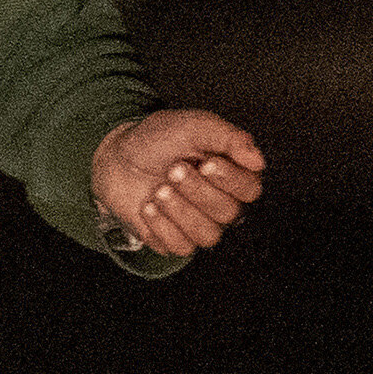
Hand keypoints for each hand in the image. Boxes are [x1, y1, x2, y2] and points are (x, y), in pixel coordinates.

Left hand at [91, 108, 265, 258]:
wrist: (115, 157)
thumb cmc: (156, 139)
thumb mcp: (193, 126)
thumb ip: (229, 138)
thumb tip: (257, 158)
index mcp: (230, 173)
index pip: (251, 190)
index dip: (229, 180)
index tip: (206, 162)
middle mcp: (219, 201)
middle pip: (228, 213)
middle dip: (196, 190)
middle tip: (173, 169)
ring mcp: (197, 223)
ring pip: (208, 235)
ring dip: (179, 210)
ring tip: (158, 189)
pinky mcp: (174, 239)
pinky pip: (181, 247)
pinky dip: (161, 226)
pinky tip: (148, 206)